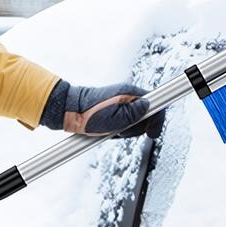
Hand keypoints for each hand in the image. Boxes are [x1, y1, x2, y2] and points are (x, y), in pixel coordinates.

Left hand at [40, 80, 164, 137]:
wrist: (68, 111)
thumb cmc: (88, 115)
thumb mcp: (115, 119)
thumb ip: (135, 114)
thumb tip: (149, 107)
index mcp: (129, 93)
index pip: (155, 102)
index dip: (157, 119)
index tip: (152, 133)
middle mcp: (126, 96)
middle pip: (145, 115)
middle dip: (136, 128)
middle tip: (121, 132)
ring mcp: (119, 102)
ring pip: (134, 121)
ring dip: (125, 131)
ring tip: (110, 131)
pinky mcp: (112, 109)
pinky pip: (122, 123)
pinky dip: (117, 130)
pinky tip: (107, 131)